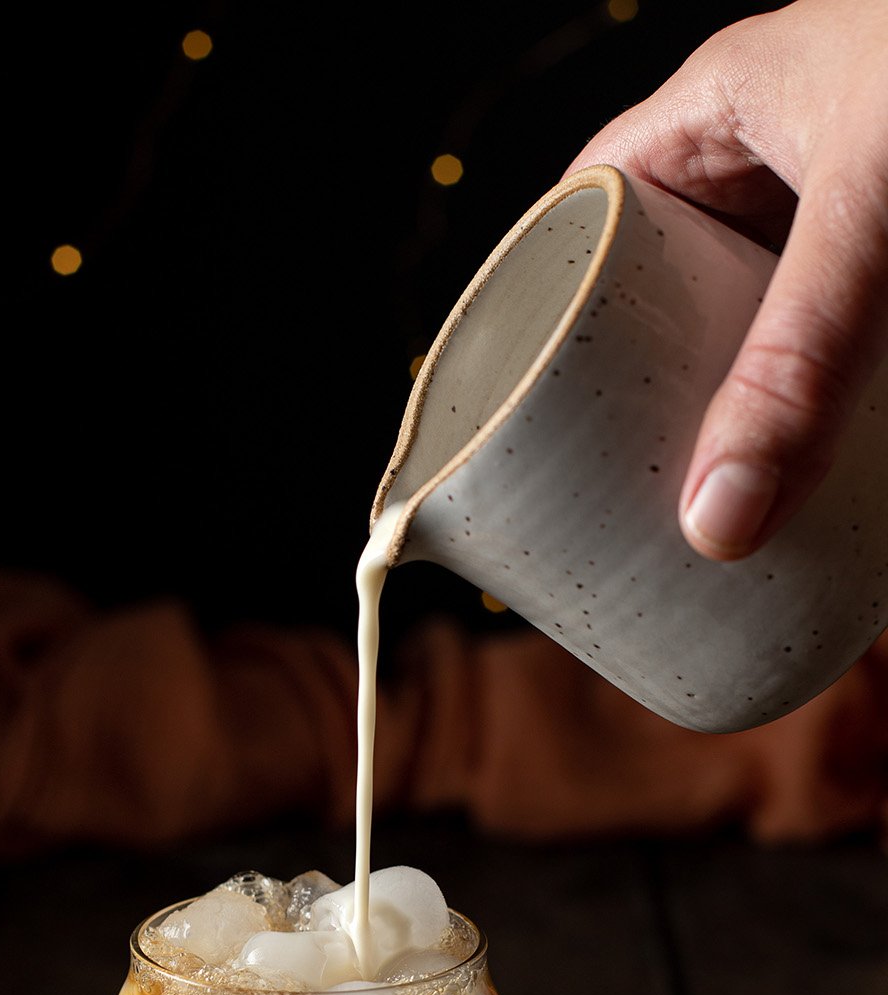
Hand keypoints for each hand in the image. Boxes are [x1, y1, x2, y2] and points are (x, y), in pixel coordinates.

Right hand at [567, 0, 887, 560]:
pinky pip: (834, 333)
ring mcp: (853, 199)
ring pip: (752, 310)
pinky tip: (801, 460)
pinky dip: (812, 393)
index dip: (540, 289)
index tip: (511, 398)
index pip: (590, 198)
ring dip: (727, 392)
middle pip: (664, 272)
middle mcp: (786, 147)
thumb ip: (799, 369)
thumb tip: (714, 527)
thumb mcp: (877, 222)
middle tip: (605, 475)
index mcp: (731, 99)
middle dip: (634, 370)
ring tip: (688, 492)